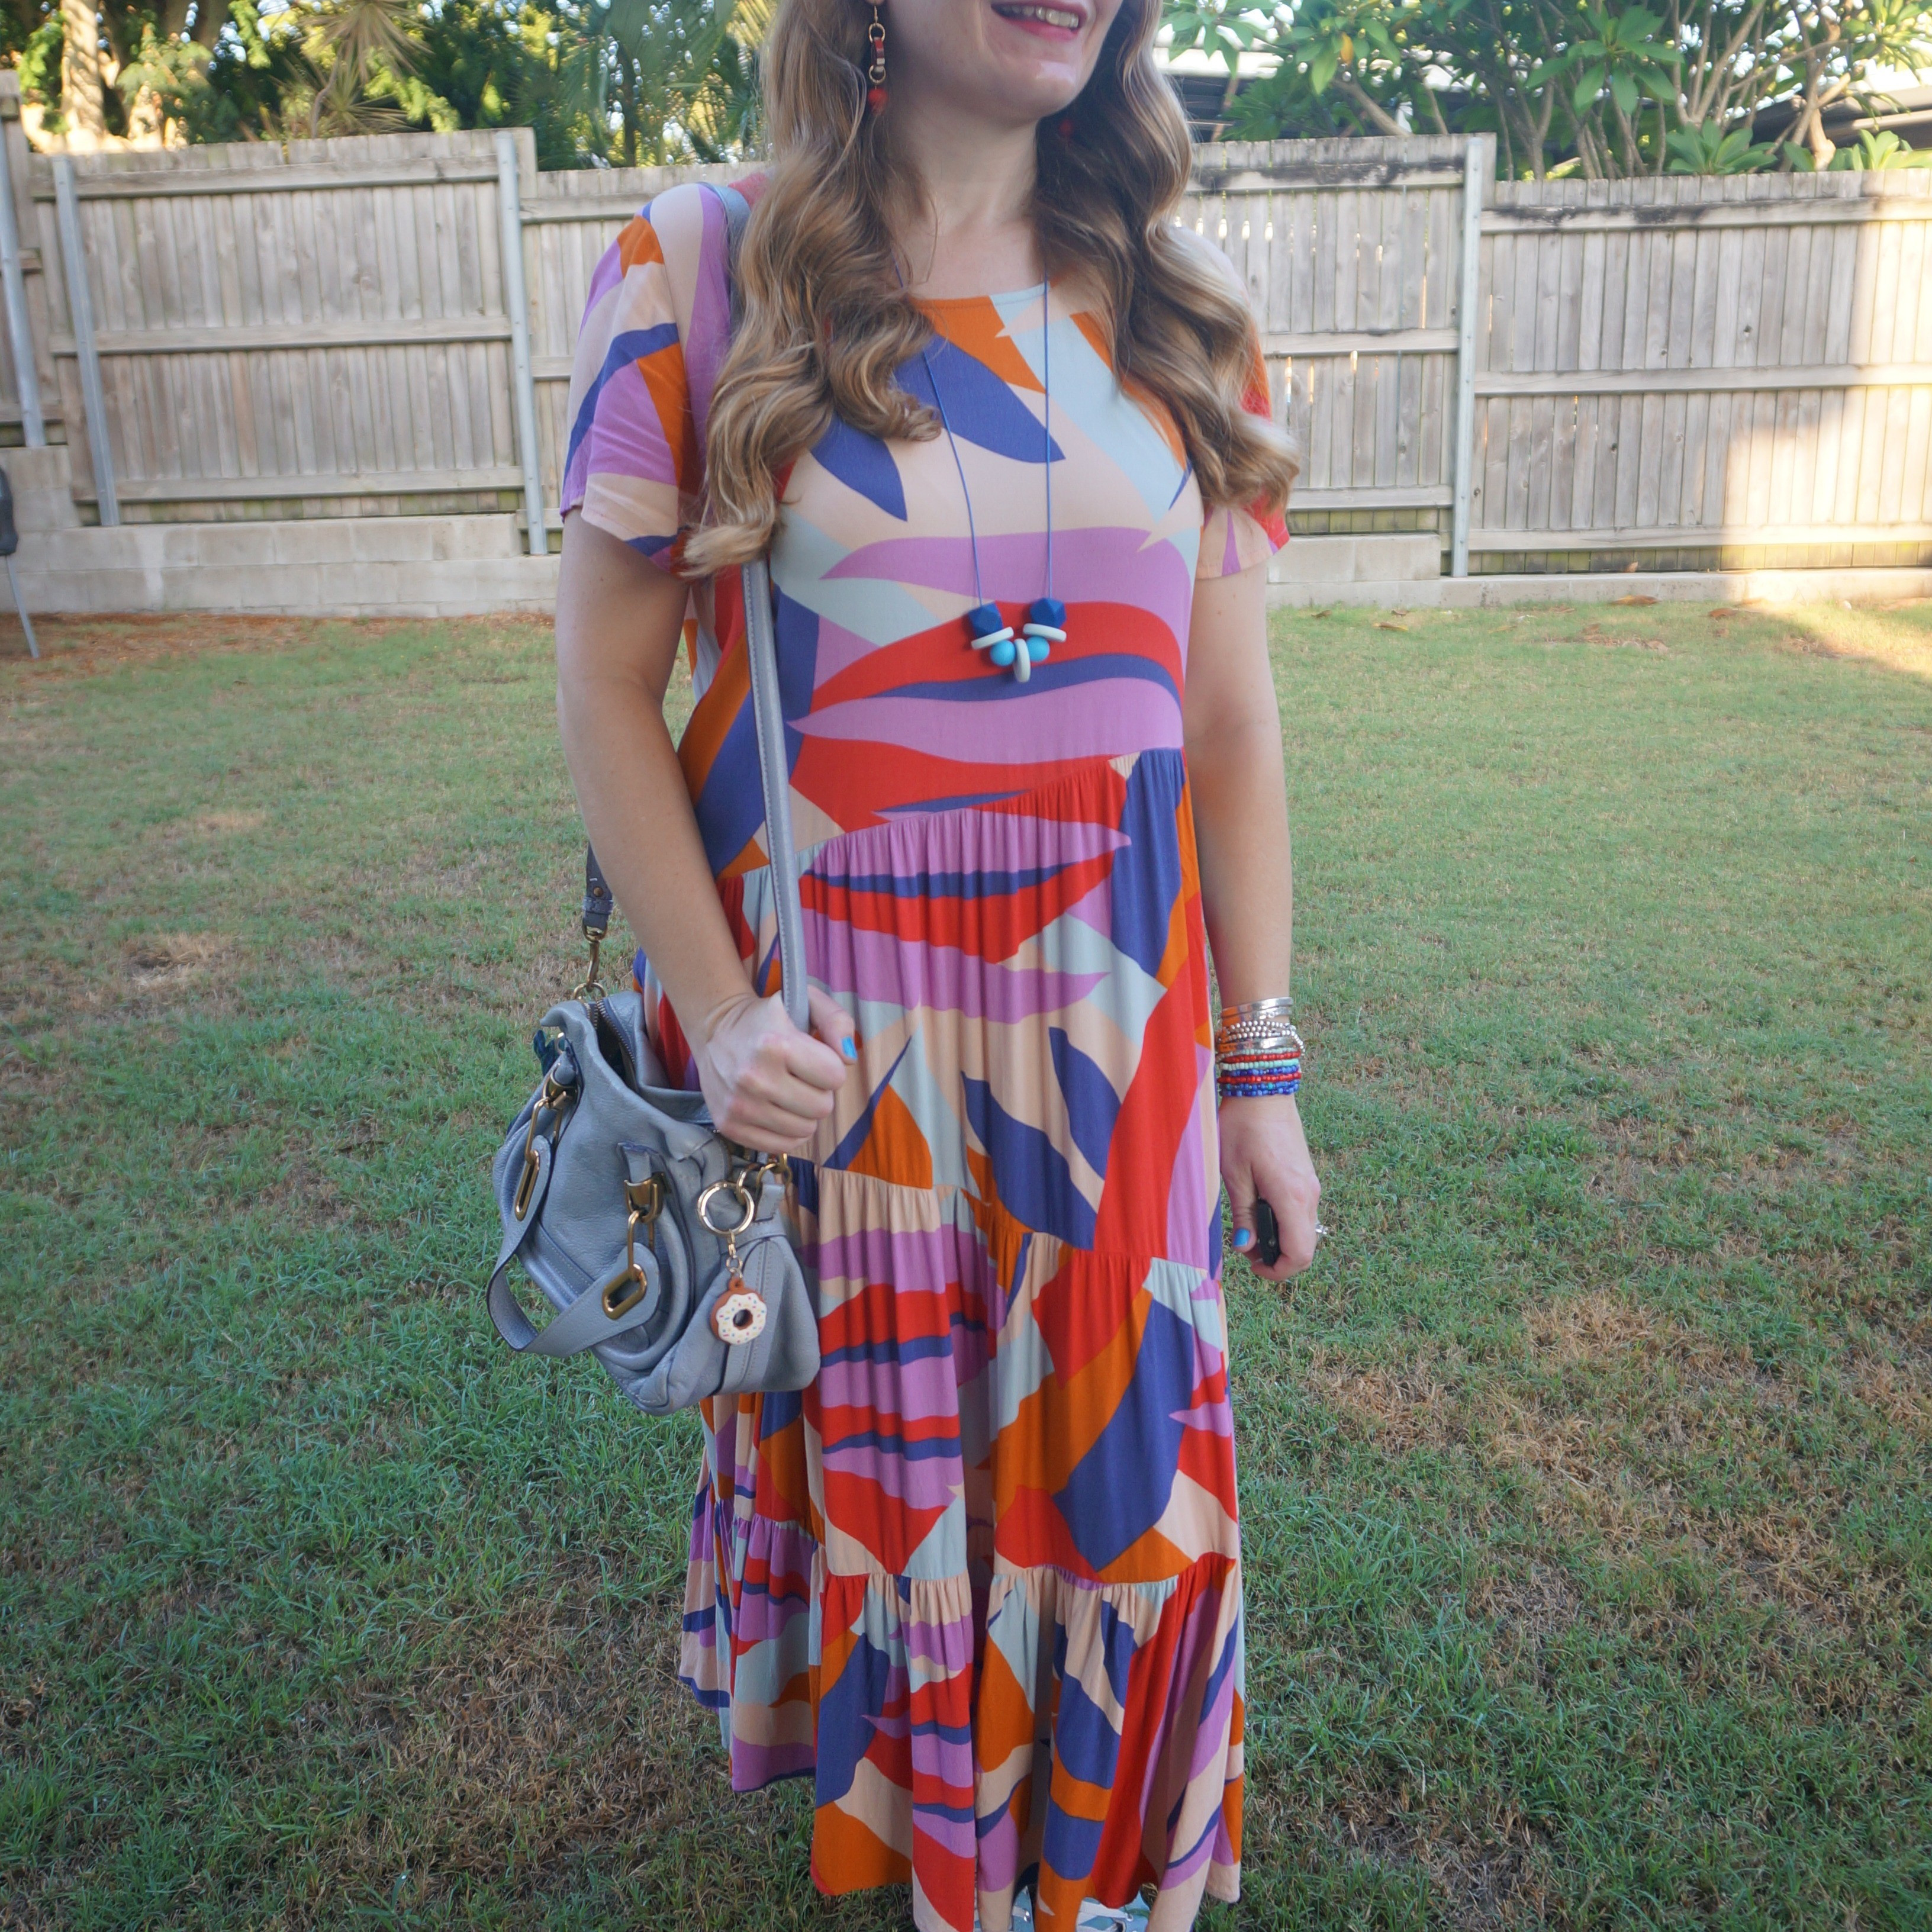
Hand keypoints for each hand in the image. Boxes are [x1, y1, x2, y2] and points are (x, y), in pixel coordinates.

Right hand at [692, 985, 854, 1152]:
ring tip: (787, 1092)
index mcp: (776, 1044)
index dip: (830, 1067)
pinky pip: (782, 1145)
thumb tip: (849, 1057)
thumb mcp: (806, 1002)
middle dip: (819, 1092)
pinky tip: (777, 1110)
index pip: (835, 1076)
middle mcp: (754, 1078)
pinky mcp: (730, 1126)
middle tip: (801, 1077)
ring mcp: (740, 1105)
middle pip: (822, 1107)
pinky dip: (787, 1132)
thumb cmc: (767, 1018)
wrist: (714, 1030)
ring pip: (805, 1130)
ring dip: (803, 1113)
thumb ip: (837, 1021)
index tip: (814, 1058)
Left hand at [1219, 1093, 1320, 1281]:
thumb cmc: (1242, 1129)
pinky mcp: (1306, 1176)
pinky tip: (1259, 1208)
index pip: (1299, 1254)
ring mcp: (1311, 1185)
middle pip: (1305, 1246)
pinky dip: (1284, 1222)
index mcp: (1291, 1197)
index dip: (1278, 1271)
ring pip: (1304, 1230)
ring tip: (1248, 1228)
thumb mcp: (1234, 1175)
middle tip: (1246, 1249)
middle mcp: (1309, 1194)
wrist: (1263, 1090)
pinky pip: (1301, 1212)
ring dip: (1280, 1239)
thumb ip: (1243, 1215)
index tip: (1254, 1266)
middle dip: (1278, 1257)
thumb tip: (1246, 1247)